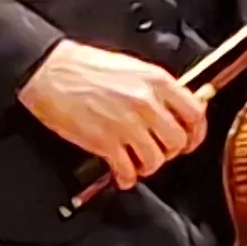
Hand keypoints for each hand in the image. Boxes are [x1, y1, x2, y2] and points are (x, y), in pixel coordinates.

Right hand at [22, 40, 204, 189]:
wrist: (50, 72)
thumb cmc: (84, 67)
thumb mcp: (132, 68)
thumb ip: (155, 90)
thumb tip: (171, 110)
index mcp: (156, 81)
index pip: (195, 113)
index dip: (196, 133)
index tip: (190, 141)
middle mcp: (146, 103)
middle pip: (177, 141)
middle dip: (170, 152)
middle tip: (160, 152)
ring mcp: (127, 124)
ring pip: (156, 159)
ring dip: (148, 166)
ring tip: (138, 164)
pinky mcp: (105, 142)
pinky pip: (128, 170)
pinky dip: (127, 178)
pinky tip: (122, 174)